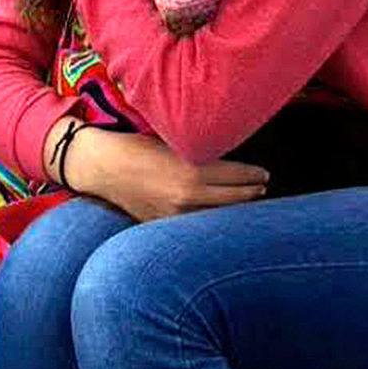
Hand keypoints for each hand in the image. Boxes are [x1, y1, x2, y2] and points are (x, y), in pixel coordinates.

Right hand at [80, 126, 270, 222]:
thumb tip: (228, 158)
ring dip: (234, 209)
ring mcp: (175, 215)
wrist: (103, 166)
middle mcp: (188, 196)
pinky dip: (210, 220)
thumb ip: (201, 153)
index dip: (254, 175)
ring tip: (247, 202)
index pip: (237, 176)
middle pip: (233, 199)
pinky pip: (195, 226)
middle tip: (262, 188)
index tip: (264, 174)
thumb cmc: (138, 146)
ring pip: (217, 216)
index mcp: (193, 171)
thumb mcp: (175, 143)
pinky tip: (218, 216)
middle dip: (251, 193)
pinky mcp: (163, 224)